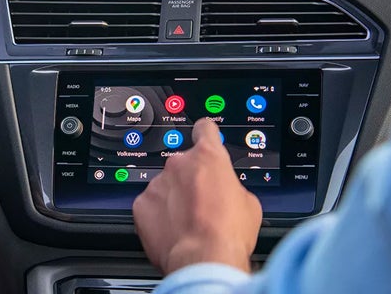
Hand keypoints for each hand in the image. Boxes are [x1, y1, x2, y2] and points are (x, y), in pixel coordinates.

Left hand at [133, 119, 261, 273]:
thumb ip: (232, 186)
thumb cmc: (228, 233)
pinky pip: (150, 205)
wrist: (203, 260)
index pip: (204, 130)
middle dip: (190, 180)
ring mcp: (157, 183)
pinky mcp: (142, 204)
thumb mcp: (249, 203)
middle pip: (183, 164)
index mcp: (209, 157)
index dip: (206, 133)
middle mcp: (179, 164)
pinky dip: (158, 215)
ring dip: (174, 199)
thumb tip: (227, 193)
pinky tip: (172, 230)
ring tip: (187, 223)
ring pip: (166, 186)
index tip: (204, 135)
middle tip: (201, 204)